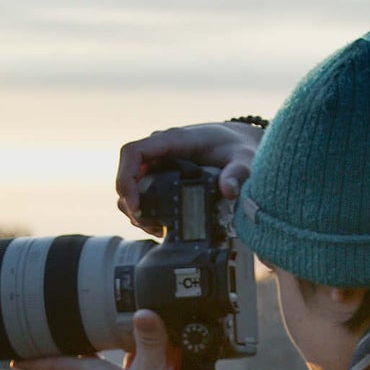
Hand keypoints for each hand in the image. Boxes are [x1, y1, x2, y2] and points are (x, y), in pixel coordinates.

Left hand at [10, 311, 178, 369]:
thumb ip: (149, 346)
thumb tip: (144, 312)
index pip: (60, 362)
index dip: (38, 357)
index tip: (15, 357)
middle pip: (85, 358)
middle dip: (75, 344)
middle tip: (61, 326)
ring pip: (114, 362)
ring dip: (112, 345)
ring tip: (109, 323)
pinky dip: (144, 357)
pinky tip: (155, 347)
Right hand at [116, 121, 262, 234]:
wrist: (242, 144)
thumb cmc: (240, 147)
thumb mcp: (244, 159)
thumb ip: (238, 172)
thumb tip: (229, 191)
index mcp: (174, 140)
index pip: (133, 152)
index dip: (125, 178)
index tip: (135, 205)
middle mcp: (161, 149)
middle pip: (128, 174)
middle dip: (130, 203)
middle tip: (148, 226)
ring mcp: (160, 162)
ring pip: (132, 186)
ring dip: (137, 210)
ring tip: (156, 230)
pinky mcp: (164, 175)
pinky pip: (143, 191)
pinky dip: (146, 211)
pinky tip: (161, 227)